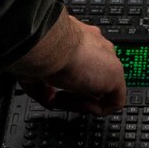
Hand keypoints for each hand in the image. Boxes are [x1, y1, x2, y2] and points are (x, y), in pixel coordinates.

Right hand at [11, 12, 128, 115]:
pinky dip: (96, 109)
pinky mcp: (115, 74)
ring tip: (64, 100)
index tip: (55, 89)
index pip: (84, 60)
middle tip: (59, 96)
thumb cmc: (36, 49)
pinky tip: (79, 104)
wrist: (46, 43)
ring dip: (82, 101)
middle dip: (78, 91)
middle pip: (95, 75)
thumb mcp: (33, 68)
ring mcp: (107, 59)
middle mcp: (95, 46)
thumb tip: (48, 99)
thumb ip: (42, 84)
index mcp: (78, 38)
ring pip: (103, 89)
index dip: (71, 79)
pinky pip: (113, 101)